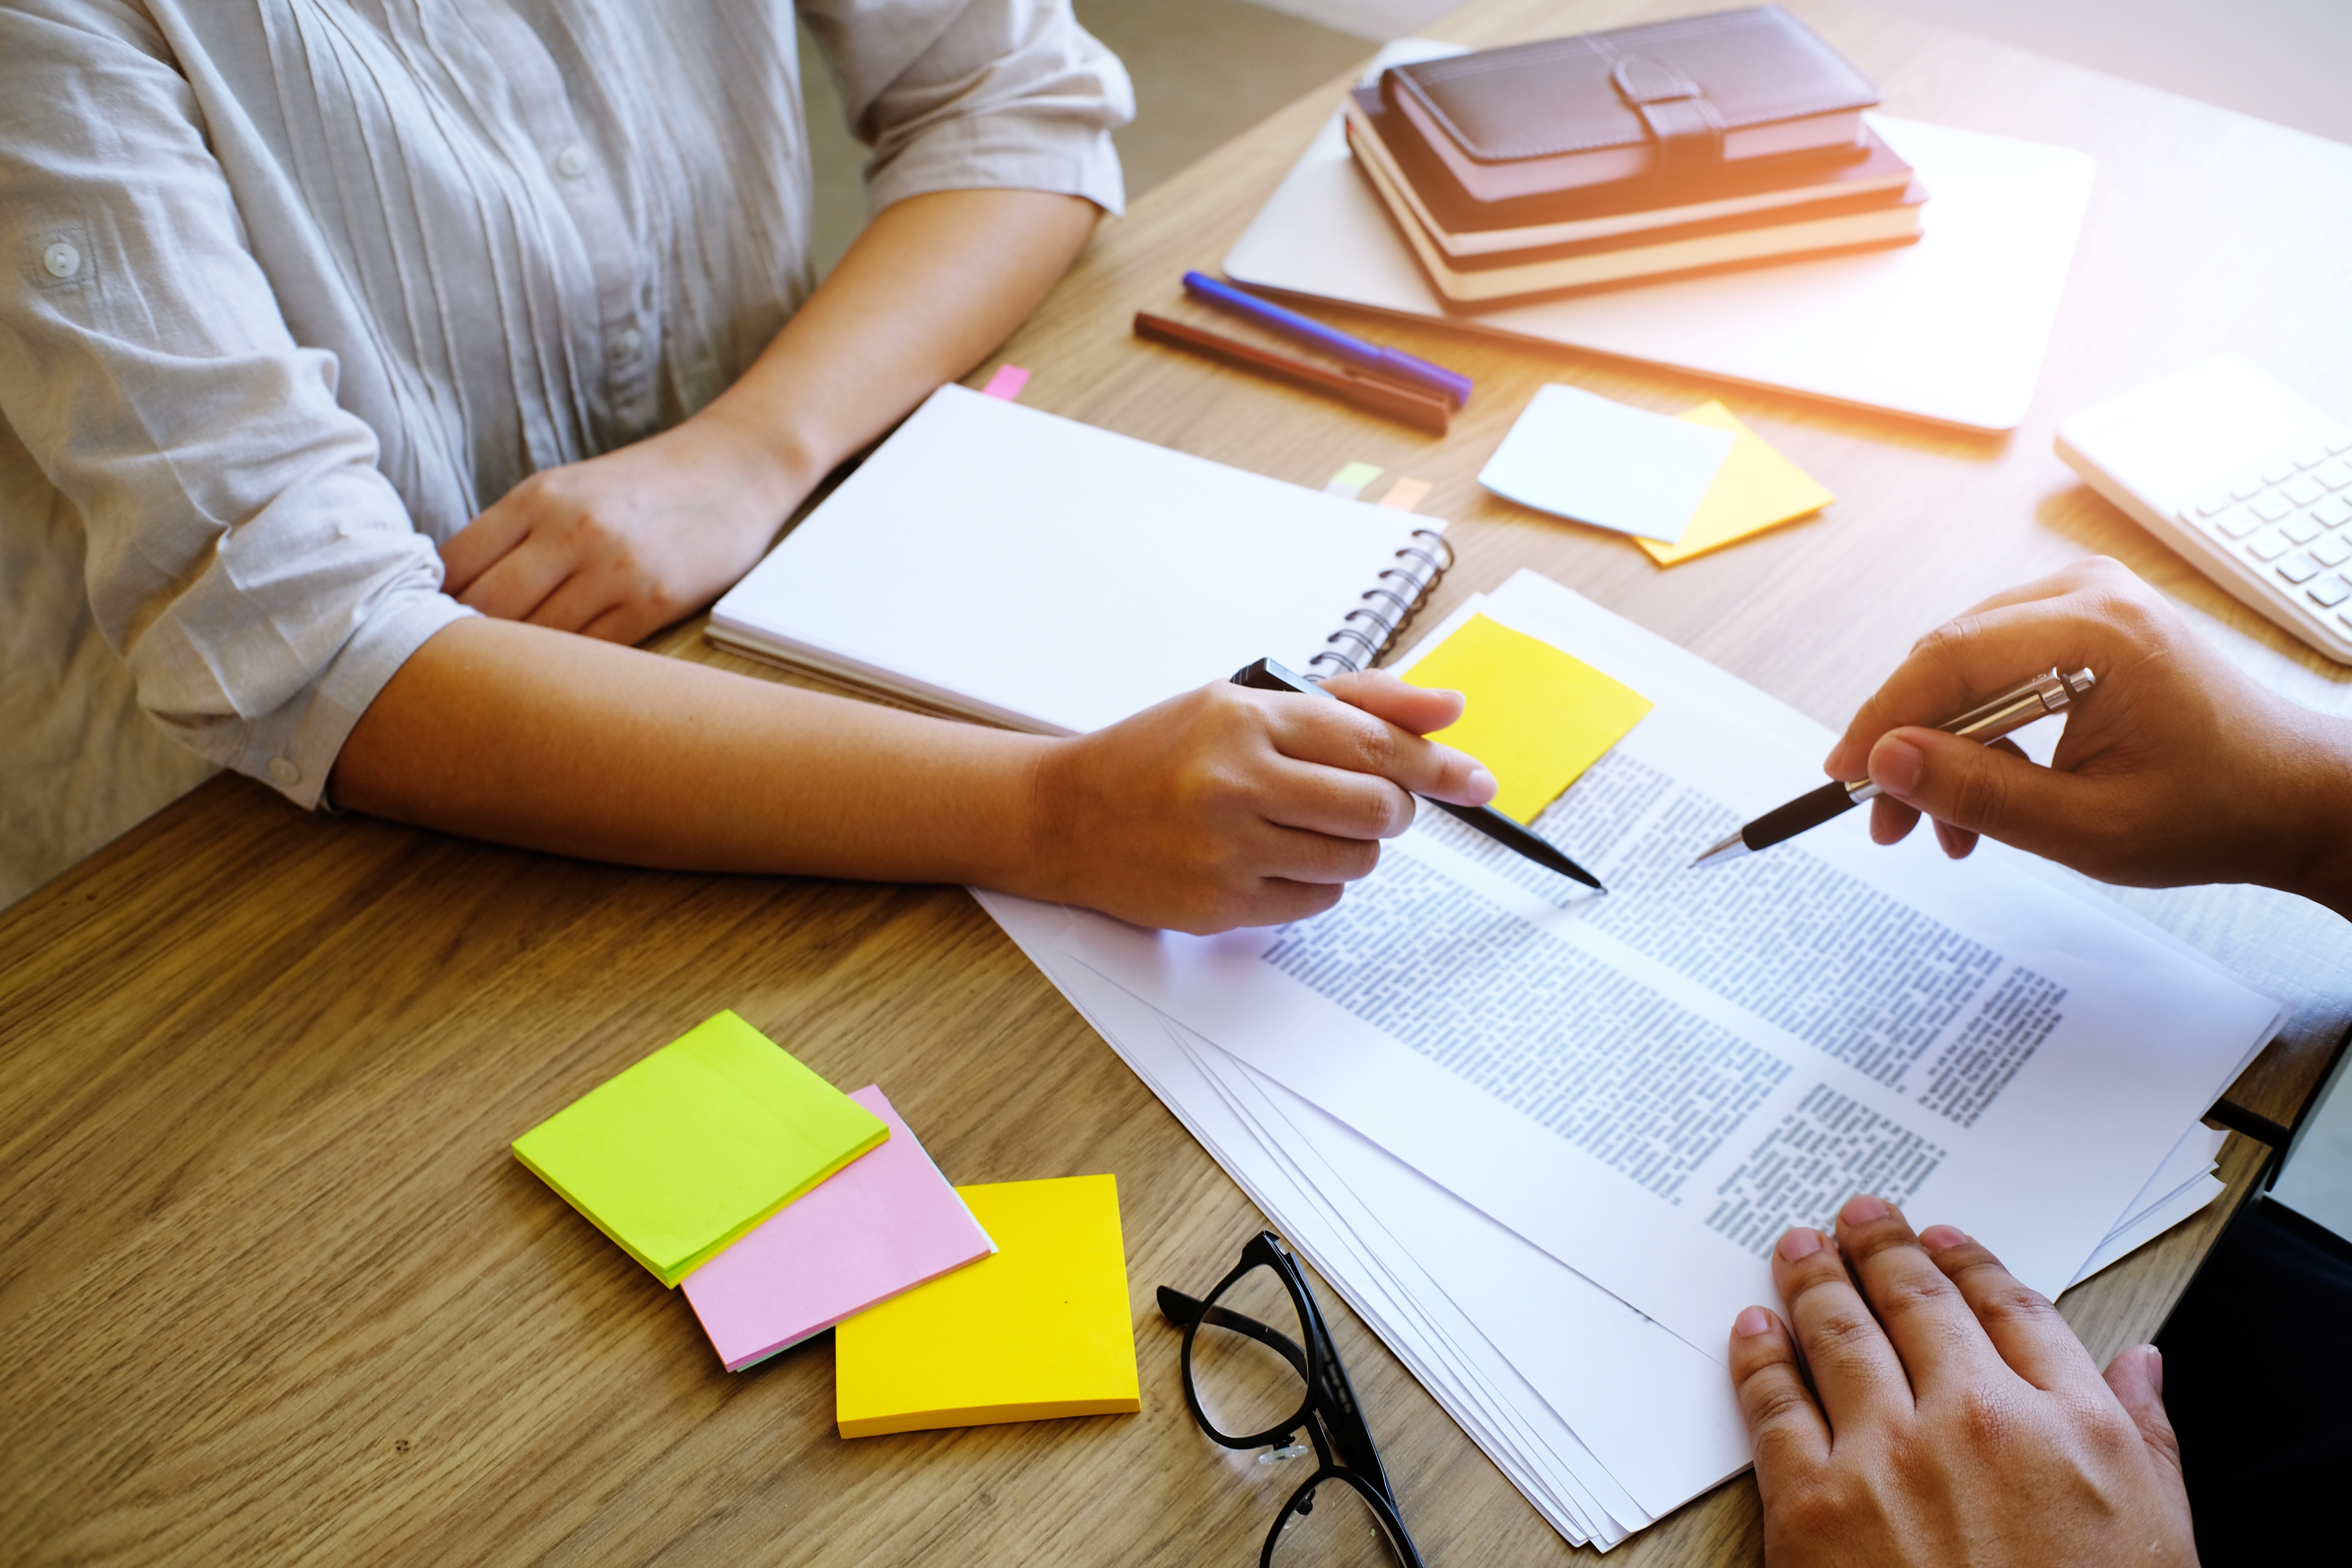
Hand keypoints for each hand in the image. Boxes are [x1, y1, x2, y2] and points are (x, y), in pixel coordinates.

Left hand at [439, 408, 804, 643]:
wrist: (735, 467)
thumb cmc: (643, 486)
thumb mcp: (569, 489)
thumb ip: (515, 533)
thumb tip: (454, 596)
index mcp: (539, 497)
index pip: (456, 563)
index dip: (431, 603)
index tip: (431, 627)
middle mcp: (571, 530)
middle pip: (487, 608)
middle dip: (466, 642)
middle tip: (461, 666)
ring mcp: (615, 569)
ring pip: (537, 638)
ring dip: (517, 663)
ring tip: (506, 681)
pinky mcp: (655, 602)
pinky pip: (592, 652)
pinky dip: (571, 669)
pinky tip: (563, 675)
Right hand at [1026, 669, 1497, 932]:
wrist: (1066, 814)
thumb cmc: (1161, 755)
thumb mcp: (1248, 704)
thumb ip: (1354, 702)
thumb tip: (1448, 709)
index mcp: (1247, 717)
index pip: (1374, 742)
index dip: (1438, 765)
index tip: (1478, 781)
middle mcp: (1236, 779)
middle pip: (1377, 808)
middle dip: (1391, 809)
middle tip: (1368, 803)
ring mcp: (1227, 847)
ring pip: (1354, 861)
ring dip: (1352, 850)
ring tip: (1303, 828)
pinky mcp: (1219, 903)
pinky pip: (1316, 902)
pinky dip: (1314, 885)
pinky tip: (1272, 860)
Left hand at [1731, 1197, 2195, 1566]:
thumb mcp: (2157, 1539)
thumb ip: (2147, 1440)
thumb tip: (2143, 1366)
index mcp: (2066, 1426)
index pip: (2013, 1309)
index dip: (1969, 1263)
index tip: (1943, 1239)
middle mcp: (1974, 1421)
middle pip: (1918, 1304)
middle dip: (1882, 1249)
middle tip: (1856, 1216)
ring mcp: (1886, 1459)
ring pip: (1838, 1334)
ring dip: (1813, 1280)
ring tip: (1798, 1248)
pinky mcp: (1812, 1505)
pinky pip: (1774, 1407)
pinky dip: (1758, 1357)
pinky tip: (1752, 1330)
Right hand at [1824, 556, 2351, 907]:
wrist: (2288, 795)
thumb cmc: (2211, 810)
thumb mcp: (2085, 827)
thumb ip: (1978, 792)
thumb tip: (1885, 762)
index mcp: (2097, 633)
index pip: (1947, 661)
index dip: (1882, 721)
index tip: (1845, 778)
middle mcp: (2088, 594)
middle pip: (1948, 659)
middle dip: (1909, 745)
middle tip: (1892, 823)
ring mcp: (2087, 600)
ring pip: (1964, 666)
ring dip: (1943, 746)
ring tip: (1947, 825)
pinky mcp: (2085, 621)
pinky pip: (1996, 666)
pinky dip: (1978, 729)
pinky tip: (1984, 788)